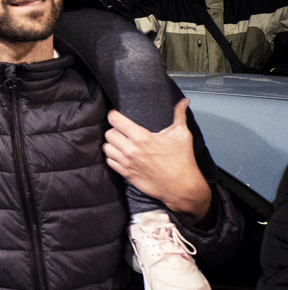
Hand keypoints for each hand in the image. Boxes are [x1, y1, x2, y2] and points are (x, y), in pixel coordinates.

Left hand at [104, 99, 211, 221]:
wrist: (183, 188)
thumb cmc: (183, 161)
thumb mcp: (182, 135)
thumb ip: (179, 115)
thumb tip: (183, 101)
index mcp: (142, 137)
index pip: (115, 120)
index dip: (113, 114)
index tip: (116, 114)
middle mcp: (130, 150)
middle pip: (108, 133)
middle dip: (114, 129)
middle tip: (121, 130)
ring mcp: (127, 163)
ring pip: (106, 148)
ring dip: (112, 144)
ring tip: (120, 142)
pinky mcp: (126, 174)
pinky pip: (109, 162)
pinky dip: (112, 157)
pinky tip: (120, 155)